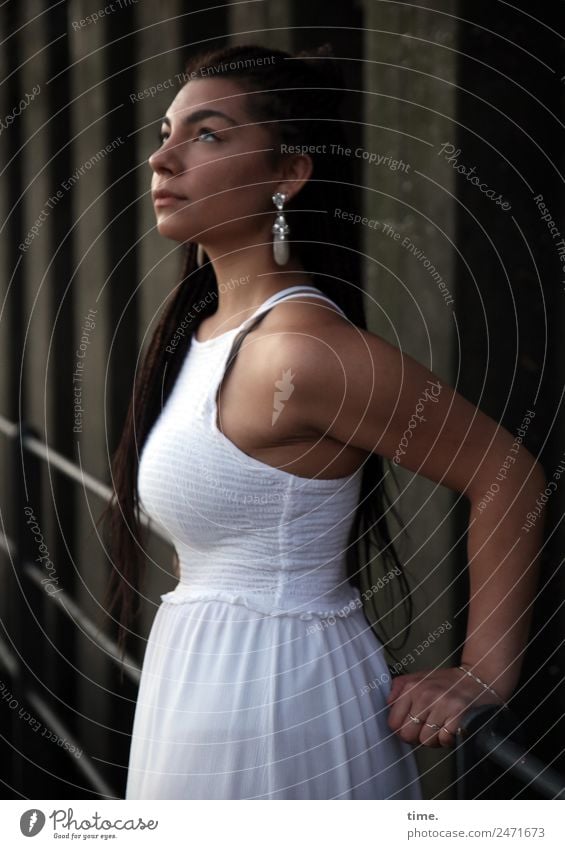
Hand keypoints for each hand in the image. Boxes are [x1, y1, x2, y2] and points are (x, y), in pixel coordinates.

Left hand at [386, 666, 506, 747]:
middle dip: (416, 737)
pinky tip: (451, 729)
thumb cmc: (447, 682)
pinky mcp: (458, 715)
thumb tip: (388, 704)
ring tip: (440, 727)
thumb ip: (399, 688)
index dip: (401, 729)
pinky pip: (444, 741)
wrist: (479, 678)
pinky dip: (448, 740)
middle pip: (408, 734)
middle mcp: (425, 695)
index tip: (410, 727)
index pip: (393, 722)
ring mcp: (442, 705)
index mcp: (412, 687)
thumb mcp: (419, 677)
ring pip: (426, 741)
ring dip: (434, 739)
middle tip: (426, 729)